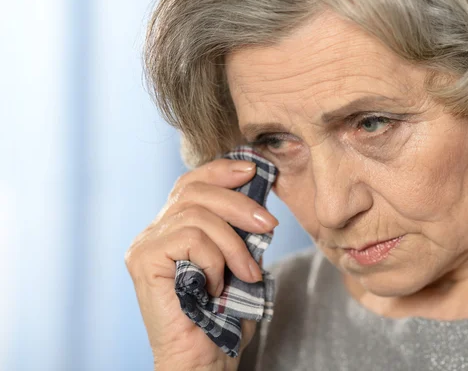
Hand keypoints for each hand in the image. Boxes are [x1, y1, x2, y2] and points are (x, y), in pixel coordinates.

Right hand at [125, 158, 278, 370]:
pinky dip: (215, 261)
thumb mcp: (237, 260)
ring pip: (198, 215)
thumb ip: (238, 229)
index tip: (253, 169)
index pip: (191, 183)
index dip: (221, 170)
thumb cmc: (223, 315)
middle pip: (196, 191)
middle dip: (240, 203)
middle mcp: (153, 232)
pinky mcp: (144, 260)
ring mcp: (145, 245)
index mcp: (172, 228)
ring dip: (234, 244)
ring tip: (248, 274)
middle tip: (270, 225)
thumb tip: (258, 195)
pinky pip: (191, 238)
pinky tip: (217, 286)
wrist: (205, 358)